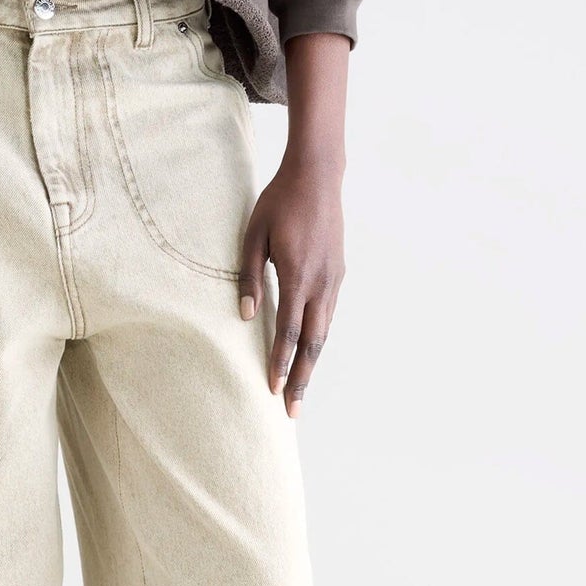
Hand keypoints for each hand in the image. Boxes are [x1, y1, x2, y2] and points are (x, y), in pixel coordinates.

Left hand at [237, 31, 349, 415]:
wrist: (318, 175)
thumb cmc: (279, 202)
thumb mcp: (253, 235)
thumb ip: (248, 277)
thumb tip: (246, 315)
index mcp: (298, 274)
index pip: (288, 330)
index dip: (279, 362)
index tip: (272, 389)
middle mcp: (321, 282)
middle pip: (313, 342)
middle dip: (302, 377)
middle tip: (292, 410)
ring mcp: (334, 278)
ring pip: (324, 331)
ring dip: (312, 362)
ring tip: (301, 389)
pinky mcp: (338, 272)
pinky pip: (328, 314)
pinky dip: (319, 338)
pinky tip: (310, 351)